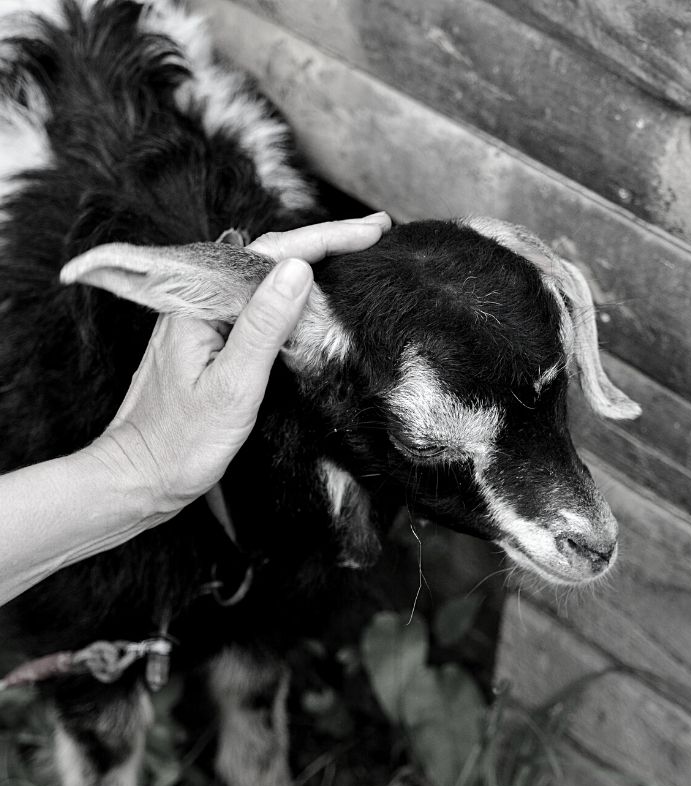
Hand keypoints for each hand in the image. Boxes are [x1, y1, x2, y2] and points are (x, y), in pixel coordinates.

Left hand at [85, 213, 390, 518]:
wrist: (140, 475)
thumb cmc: (182, 441)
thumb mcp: (232, 384)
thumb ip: (264, 325)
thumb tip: (299, 269)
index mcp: (202, 301)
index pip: (274, 254)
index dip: (328, 239)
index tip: (374, 232)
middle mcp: (201, 299)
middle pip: (271, 256)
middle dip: (326, 242)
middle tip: (376, 232)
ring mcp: (206, 318)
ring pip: (265, 277)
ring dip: (312, 261)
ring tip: (356, 249)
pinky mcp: (212, 338)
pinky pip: (258, 303)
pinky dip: (293, 293)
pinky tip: (315, 292)